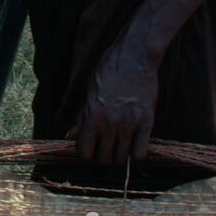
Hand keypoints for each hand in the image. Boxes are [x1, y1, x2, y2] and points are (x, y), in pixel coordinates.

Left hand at [68, 41, 158, 164]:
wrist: (134, 57)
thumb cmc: (108, 72)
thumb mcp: (89, 92)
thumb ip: (81, 117)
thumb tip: (69, 136)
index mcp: (92, 115)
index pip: (84, 152)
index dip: (85, 154)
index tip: (89, 150)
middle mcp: (110, 123)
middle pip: (103, 159)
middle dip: (102, 156)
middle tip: (105, 148)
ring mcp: (129, 124)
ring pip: (121, 158)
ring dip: (119, 156)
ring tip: (118, 146)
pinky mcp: (147, 122)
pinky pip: (141, 153)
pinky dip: (136, 154)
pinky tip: (133, 145)